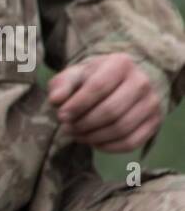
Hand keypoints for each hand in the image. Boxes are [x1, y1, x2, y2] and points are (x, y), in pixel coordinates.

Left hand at [48, 53, 164, 152]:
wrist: (117, 83)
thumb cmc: (89, 80)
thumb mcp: (73, 76)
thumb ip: (61, 85)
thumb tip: (56, 99)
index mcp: (120, 64)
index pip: (98, 87)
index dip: (77, 105)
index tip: (61, 116)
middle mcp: (141, 81)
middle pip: (110, 111)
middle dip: (83, 124)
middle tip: (67, 128)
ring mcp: (151, 103)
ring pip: (121, 128)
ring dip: (93, 137)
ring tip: (76, 134)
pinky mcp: (154, 122)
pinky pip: (130, 142)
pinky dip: (107, 147)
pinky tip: (93, 141)